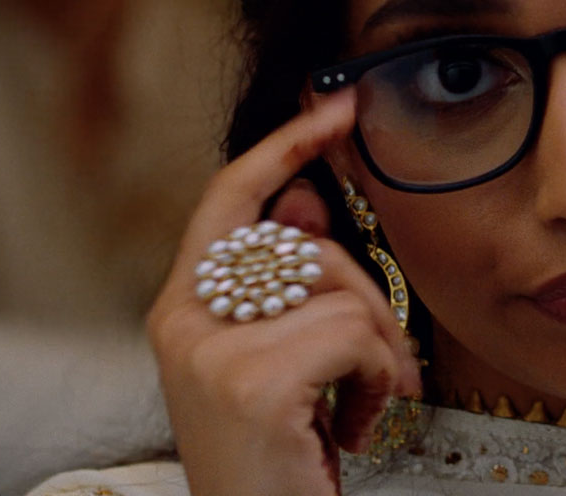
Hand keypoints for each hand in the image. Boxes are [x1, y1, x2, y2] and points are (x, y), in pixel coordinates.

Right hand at [146, 89, 419, 495]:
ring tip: (360, 409)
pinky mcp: (254, 384)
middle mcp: (181, 325)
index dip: (284, 146)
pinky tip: (353, 430)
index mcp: (179, 313)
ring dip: (381, 355)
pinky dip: (380, 384)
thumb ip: (286, 290)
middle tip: (385, 371)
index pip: (230, 198)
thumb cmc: (278, 464)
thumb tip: (307, 199)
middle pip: (308, 248)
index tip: (339, 106)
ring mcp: (211, 353)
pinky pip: (356, 337)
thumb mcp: (280, 367)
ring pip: (343, 293)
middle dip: (369, 301)